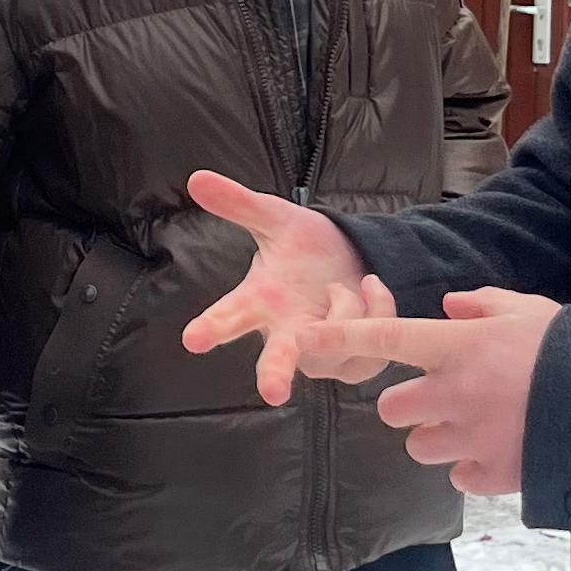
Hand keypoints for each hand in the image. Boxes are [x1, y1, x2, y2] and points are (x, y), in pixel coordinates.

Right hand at [181, 170, 385, 403]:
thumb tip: (197, 178)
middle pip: (277, 360)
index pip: (228, 318)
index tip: (193, 339)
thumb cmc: (305, 247)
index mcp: (259, 302)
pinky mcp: (355, 360)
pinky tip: (371, 284)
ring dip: (344, 312)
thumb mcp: (275, 218)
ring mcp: (320, 352)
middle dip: (274, 374)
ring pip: (332, 349)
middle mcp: (285, 332)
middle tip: (273, 391)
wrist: (351, 258)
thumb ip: (238, 203)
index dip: (211, 328)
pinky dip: (376, 309)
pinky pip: (369, 346)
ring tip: (338, 284)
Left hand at [285, 286, 562, 493]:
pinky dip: (472, 467)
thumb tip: (451, 305)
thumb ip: (484, 305)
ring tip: (480, 423)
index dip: (338, 339)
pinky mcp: (493, 475)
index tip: (301, 339)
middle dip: (409, 405)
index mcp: (459, 346)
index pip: (383, 339)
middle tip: (444, 396)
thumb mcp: (530, 311)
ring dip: (438, 437)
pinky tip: (502, 448)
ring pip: (419, 446)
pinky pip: (458, 476)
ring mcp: (472, 438)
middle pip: (390, 409)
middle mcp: (455, 393)